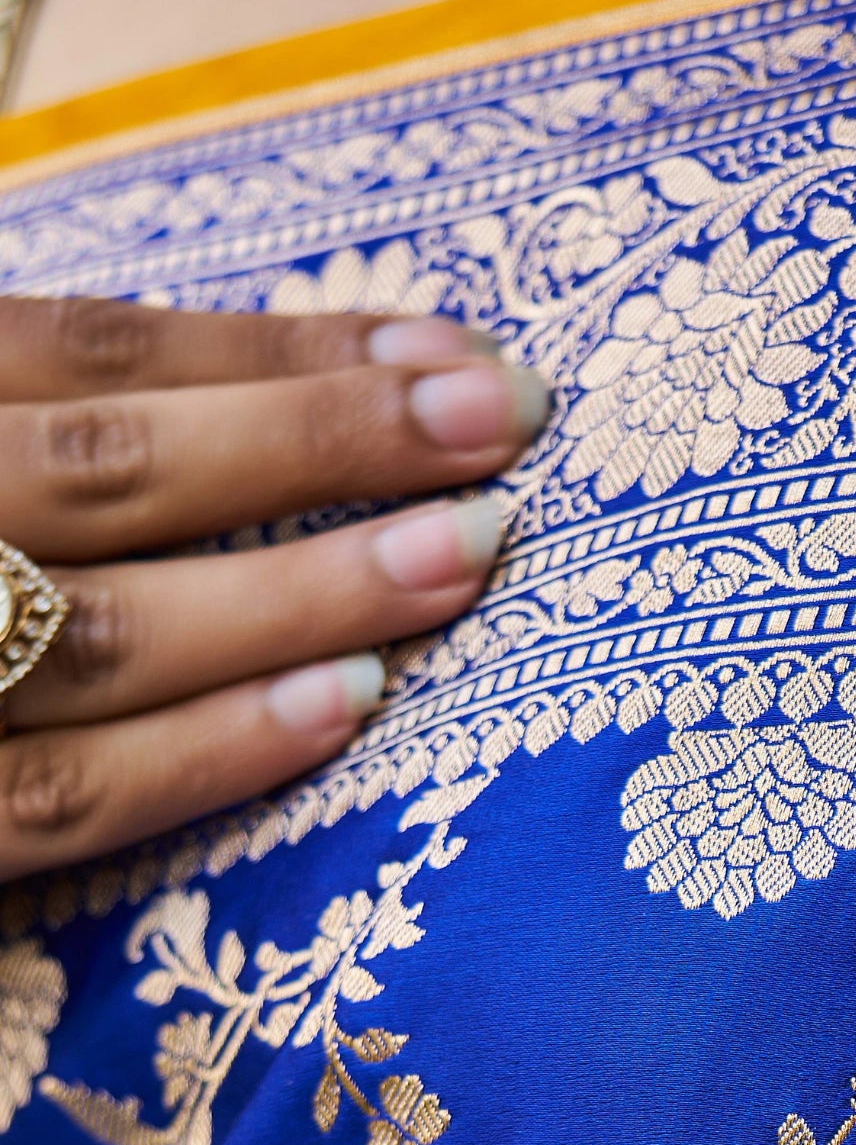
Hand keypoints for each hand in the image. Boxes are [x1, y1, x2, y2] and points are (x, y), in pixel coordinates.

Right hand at [0, 294, 551, 880]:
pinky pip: (71, 794)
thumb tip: (265, 408)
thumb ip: (57, 441)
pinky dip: (210, 748)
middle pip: (116, 464)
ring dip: (303, 591)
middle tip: (510, 415)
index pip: (96, 353)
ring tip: (468, 551)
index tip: (455, 354)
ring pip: (110, 628)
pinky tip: (351, 705)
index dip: (282, 351)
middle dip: (325, 438)